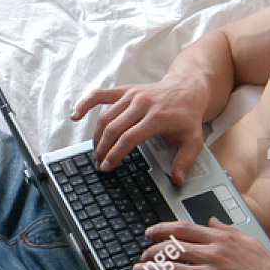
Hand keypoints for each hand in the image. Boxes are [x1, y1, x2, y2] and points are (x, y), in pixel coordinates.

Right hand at [70, 78, 205, 182]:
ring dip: (96, 136)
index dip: (115, 153)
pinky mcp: (125, 90)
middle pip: (114, 128)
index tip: (107, 166)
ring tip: (95, 152)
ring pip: (105, 116)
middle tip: (98, 163)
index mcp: (157, 117)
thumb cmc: (187, 116)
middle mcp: (142, 104)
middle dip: (103, 149)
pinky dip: (85, 104)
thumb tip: (178, 181)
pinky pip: (100, 95)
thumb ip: (185, 161)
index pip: (129, 138)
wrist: (187, 89)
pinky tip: (75, 116)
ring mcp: (131, 95)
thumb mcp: (194, 140)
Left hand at [133, 219, 269, 269]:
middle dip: (152, 250)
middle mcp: (213, 255)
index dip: (162, 229)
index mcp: (222, 240)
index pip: (184, 229)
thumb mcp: (251, 243)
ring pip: (169, 269)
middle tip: (144, 254)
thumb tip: (213, 219)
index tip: (151, 232)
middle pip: (172, 248)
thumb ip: (229, 230)